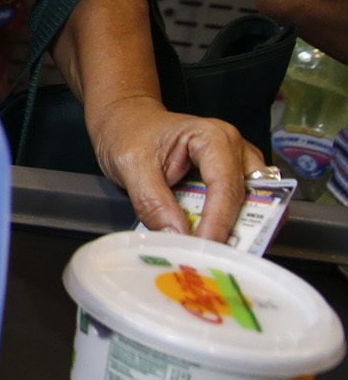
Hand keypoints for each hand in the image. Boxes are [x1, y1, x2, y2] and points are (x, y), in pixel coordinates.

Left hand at [87, 94, 267, 238]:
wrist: (125, 120)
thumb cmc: (128, 133)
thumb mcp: (129, 165)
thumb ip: (152, 200)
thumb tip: (177, 236)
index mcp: (212, 137)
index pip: (224, 186)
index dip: (219, 221)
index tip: (207, 248)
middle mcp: (234, 148)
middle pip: (248, 196)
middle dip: (236, 229)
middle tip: (218, 258)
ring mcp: (237, 163)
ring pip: (254, 203)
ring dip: (239, 229)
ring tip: (217, 254)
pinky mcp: (232, 178)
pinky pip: (240, 205)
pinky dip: (230, 225)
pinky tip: (212, 242)